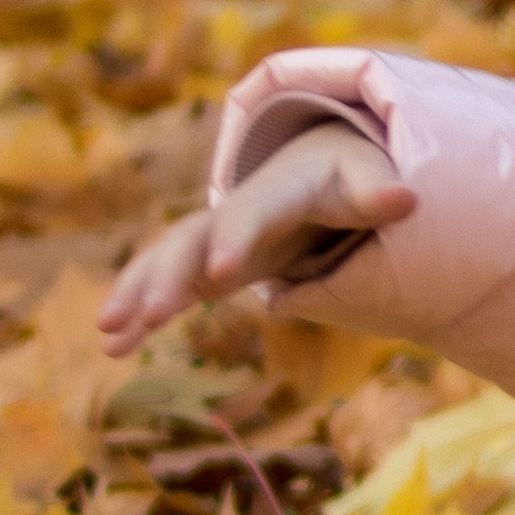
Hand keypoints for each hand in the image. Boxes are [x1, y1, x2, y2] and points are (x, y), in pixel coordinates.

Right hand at [99, 125, 415, 358]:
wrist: (319, 166)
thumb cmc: (348, 176)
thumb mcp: (367, 179)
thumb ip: (377, 193)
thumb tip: (407, 198)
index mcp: (274, 193)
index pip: (251, 216)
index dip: (235, 241)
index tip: (220, 275)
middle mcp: (234, 214)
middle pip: (193, 241)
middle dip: (168, 276)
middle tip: (149, 316)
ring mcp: (215, 239)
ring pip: (166, 262)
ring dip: (137, 293)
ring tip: (108, 334)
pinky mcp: (207, 265)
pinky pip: (169, 286)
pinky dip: (140, 311)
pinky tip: (113, 348)